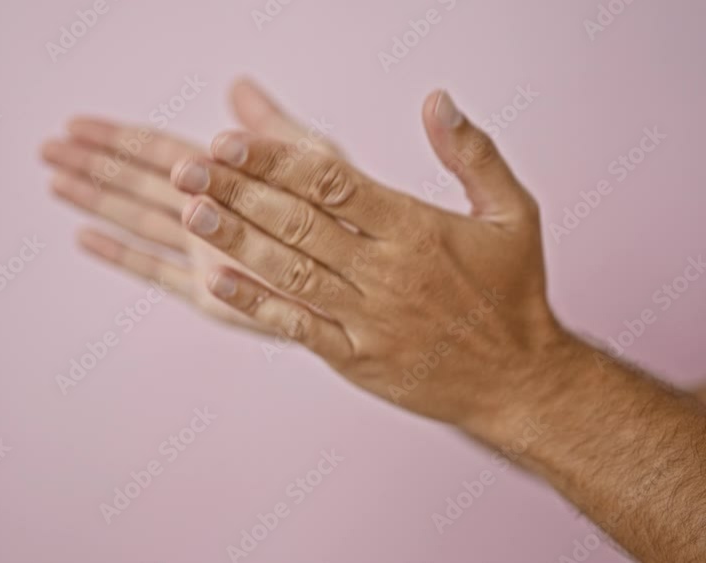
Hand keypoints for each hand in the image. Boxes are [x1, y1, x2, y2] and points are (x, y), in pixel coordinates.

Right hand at [40, 79, 338, 329]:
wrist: (366, 282)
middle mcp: (208, 213)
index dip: (118, 137)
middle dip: (91, 164)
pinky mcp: (209, 293)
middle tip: (46, 148)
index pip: (159, 150)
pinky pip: (155, 272)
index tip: (76, 123)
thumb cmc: (349, 221)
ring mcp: (203, 252)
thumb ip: (273, 131)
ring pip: (136, 219)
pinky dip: (121, 255)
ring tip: (54, 182)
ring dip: (95, 200)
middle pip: (136, 181)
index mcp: (228, 178)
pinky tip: (86, 239)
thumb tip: (237, 86)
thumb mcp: (316, 164)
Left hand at [172, 90, 571, 433]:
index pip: (332, 182)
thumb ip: (472, 153)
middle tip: (187, 168)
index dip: (276, 159)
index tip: (230, 141)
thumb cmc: (513, 293)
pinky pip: (298, 327)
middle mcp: (386, 271)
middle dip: (238, 192)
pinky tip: (215, 280)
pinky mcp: (356, 358)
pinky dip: (255, 303)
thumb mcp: (512, 213)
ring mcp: (368, 317)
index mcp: (416, 229)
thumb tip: (436, 100)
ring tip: (190, 211)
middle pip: (299, 222)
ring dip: (236, 240)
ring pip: (291, 271)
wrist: (520, 382)